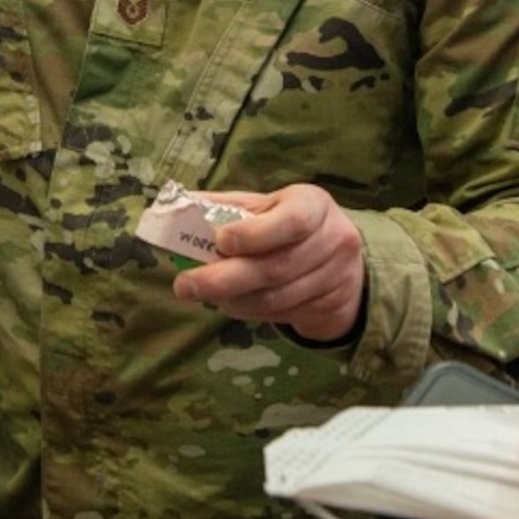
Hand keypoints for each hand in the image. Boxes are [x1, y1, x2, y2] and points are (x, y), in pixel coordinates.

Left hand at [171, 183, 363, 341]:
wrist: (343, 265)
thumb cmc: (291, 226)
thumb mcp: (268, 206)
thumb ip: (228, 208)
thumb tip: (176, 207)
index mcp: (315, 204)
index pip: (292, 221)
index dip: (255, 234)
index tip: (219, 241)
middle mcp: (332, 240)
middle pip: (276, 267)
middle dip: (225, 278)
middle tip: (185, 285)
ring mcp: (335, 278)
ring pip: (275, 297)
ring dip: (232, 299)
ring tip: (202, 294)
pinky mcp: (329, 307)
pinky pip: (280, 314)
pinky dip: (248, 310)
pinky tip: (230, 302)